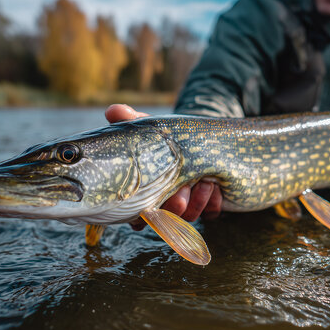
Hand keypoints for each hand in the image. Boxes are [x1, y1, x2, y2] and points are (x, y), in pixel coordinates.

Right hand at [105, 104, 222, 229]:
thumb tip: (113, 111)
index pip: (137, 216)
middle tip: (183, 189)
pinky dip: (214, 201)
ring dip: (198, 201)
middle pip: (167, 218)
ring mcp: (187, 206)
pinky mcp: (208, 204)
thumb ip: (129, 120)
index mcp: (145, 193)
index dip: (141, 217)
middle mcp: (165, 205)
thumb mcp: (148, 128)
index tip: (147, 208)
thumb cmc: (163, 138)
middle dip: (176, 206)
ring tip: (205, 182)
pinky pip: (212, 211)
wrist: (195, 138)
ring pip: (190, 216)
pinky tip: (216, 186)